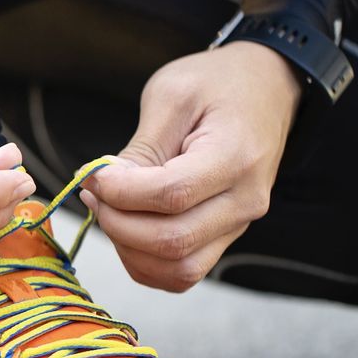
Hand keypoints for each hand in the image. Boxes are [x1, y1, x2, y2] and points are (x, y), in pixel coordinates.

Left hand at [79, 41, 300, 291]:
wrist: (265, 88)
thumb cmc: (216, 84)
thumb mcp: (172, 95)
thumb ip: (141, 148)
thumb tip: (105, 187)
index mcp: (235, 157)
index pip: (171, 196)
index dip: (121, 192)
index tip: (93, 175)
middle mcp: (245, 201)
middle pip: (172, 242)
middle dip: (117, 223)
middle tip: (94, 192)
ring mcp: (238, 225)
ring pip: (177, 269)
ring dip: (128, 248)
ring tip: (108, 209)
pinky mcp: (224, 237)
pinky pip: (181, 273)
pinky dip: (144, 262)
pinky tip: (126, 228)